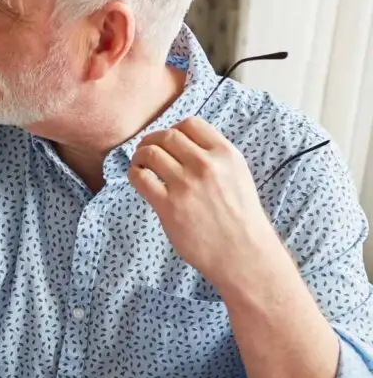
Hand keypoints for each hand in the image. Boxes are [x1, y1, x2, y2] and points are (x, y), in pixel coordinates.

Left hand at [128, 117, 282, 290]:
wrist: (243, 254)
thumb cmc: (240, 219)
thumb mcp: (237, 176)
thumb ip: (215, 159)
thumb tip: (183, 146)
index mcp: (226, 154)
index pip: (191, 124)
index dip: (173, 129)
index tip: (167, 141)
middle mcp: (206, 165)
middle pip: (167, 136)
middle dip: (152, 140)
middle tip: (146, 150)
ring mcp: (186, 185)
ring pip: (151, 153)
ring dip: (140, 155)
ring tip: (140, 164)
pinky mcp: (169, 205)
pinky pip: (141, 177)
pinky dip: (134, 173)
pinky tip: (138, 178)